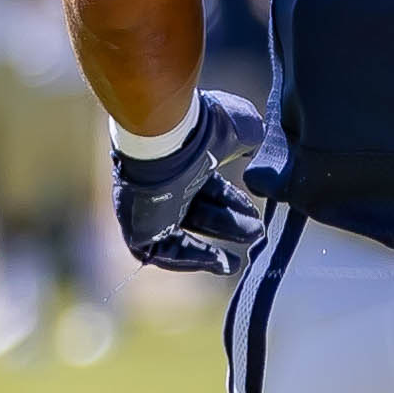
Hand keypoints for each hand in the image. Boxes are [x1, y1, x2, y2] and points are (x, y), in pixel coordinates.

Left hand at [110, 92, 265, 273]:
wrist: (164, 135)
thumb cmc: (201, 128)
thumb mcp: (238, 129)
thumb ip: (249, 136)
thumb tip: (257, 141)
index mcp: (182, 161)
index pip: (208, 188)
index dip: (233, 203)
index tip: (255, 216)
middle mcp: (162, 184)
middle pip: (197, 213)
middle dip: (227, 226)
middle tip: (256, 234)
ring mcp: (146, 206)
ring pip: (180, 235)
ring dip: (209, 249)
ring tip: (235, 262)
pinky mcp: (136, 226)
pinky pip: (163, 250)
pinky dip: (190, 259)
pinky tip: (217, 263)